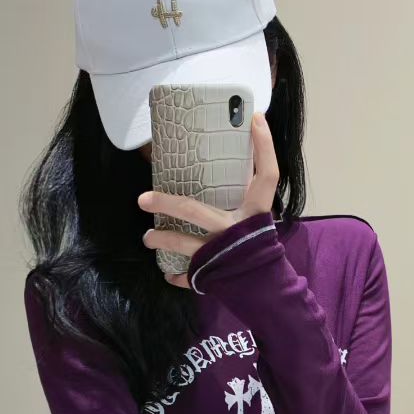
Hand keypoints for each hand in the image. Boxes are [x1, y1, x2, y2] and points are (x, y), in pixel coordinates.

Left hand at [138, 111, 278, 287]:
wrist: (270, 294)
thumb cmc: (263, 252)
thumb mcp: (261, 222)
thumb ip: (248, 199)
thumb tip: (234, 168)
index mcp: (255, 214)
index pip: (267, 175)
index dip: (263, 147)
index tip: (254, 119)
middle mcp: (237, 230)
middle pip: (196, 210)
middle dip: (167, 202)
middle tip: (142, 197)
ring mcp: (222, 254)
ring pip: (183, 243)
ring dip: (162, 239)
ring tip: (147, 237)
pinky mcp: (212, 276)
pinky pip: (188, 275)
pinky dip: (177, 275)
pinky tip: (168, 273)